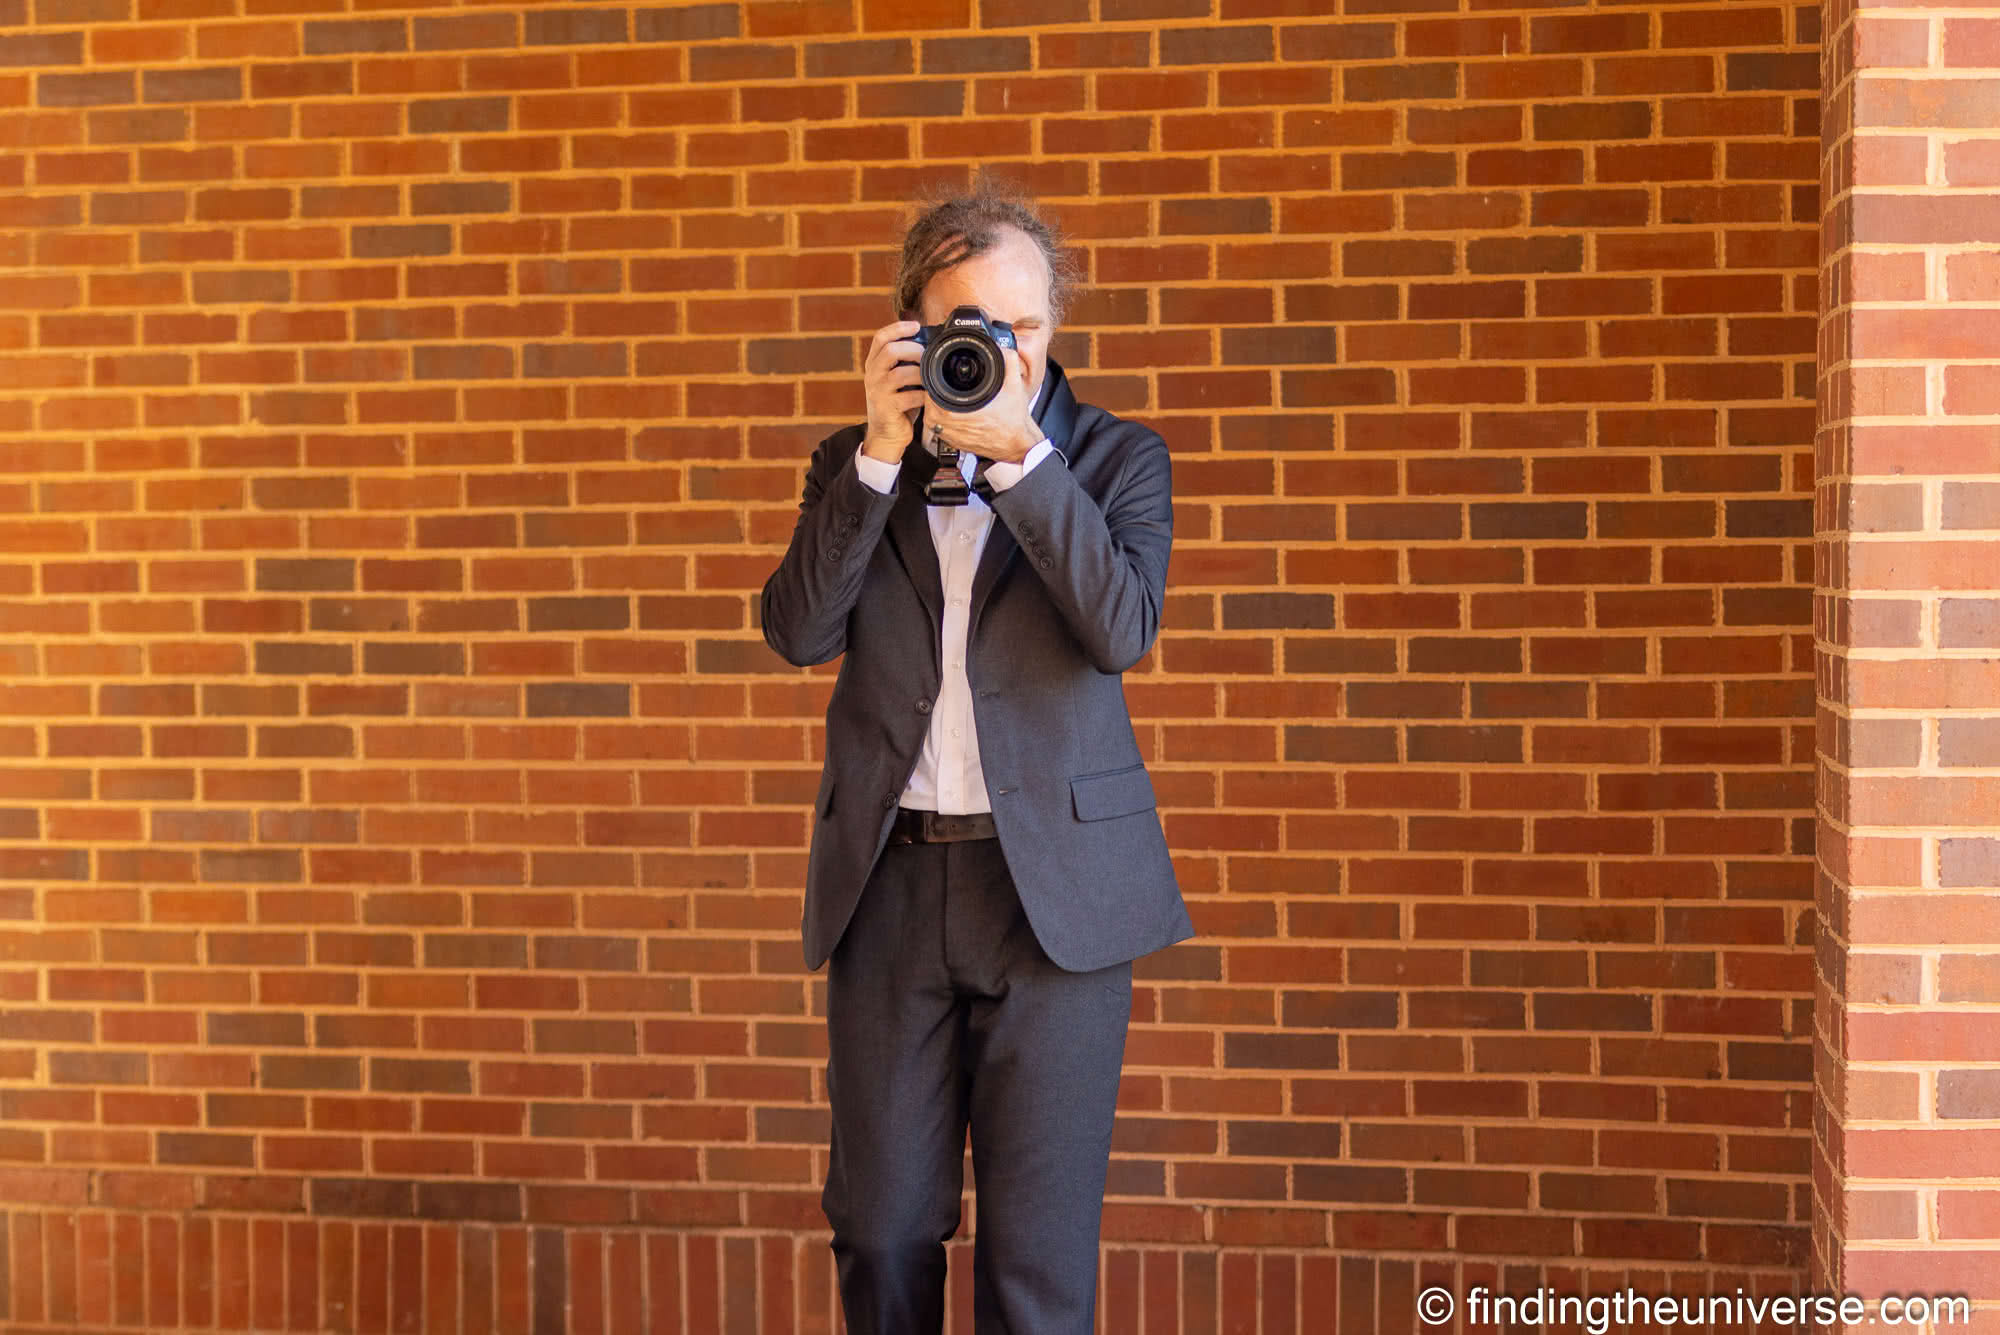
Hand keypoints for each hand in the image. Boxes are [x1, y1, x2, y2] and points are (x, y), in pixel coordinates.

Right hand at [859, 319, 925, 463]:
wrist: (887, 434)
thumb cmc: (897, 404)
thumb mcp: (898, 378)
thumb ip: (906, 361)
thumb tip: (929, 342)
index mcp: (874, 364)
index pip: (880, 337)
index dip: (898, 328)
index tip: (916, 325)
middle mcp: (873, 375)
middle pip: (890, 351)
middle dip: (913, 349)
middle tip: (926, 355)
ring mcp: (878, 392)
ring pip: (900, 374)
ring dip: (920, 374)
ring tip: (929, 378)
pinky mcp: (886, 408)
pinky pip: (909, 396)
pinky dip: (923, 395)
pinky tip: (928, 396)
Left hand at [927, 346, 1040, 464]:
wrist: (1018, 445)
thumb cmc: (1015, 421)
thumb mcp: (1015, 385)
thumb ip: (1009, 361)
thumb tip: (1002, 347)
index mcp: (959, 414)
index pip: (931, 395)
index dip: (934, 382)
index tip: (939, 375)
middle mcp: (952, 428)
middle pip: (928, 405)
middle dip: (933, 393)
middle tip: (941, 383)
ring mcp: (952, 438)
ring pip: (931, 419)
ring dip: (935, 407)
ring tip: (944, 395)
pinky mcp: (955, 444)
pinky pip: (939, 430)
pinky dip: (941, 420)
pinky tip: (951, 411)